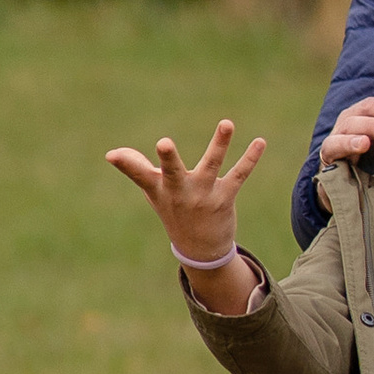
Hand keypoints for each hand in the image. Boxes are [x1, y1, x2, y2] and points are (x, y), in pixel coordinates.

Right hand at [106, 118, 267, 272]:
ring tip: (227, 123)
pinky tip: (260, 142)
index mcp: (159, 189)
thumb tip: (113, 154)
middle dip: (168, 159)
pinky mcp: (224, 198)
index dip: (126, 164)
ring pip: (211, 166)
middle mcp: (180, 192)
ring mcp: (203, 195)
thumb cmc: (173, 211)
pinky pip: (238, 175)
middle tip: (163, 143)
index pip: (139, 175)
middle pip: (172, 172)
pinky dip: (250, 158)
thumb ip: (137, 169)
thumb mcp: (153, 193)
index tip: (113, 155)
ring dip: (219, 144)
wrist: (200, 250)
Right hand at [323, 96, 373, 167]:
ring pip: (351, 124)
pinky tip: (364, 143)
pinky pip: (334, 144)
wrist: (342, 179)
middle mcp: (348, 119)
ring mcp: (336, 134)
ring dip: (373, 126)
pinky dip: (348, 142)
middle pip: (366, 109)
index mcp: (361, 113)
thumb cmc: (367, 153)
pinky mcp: (327, 153)